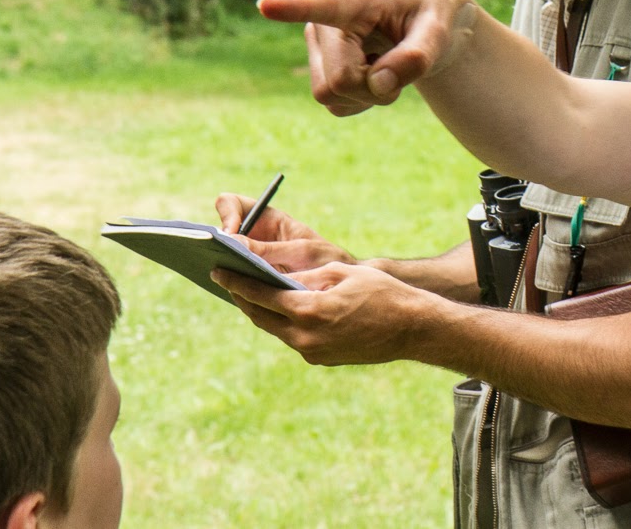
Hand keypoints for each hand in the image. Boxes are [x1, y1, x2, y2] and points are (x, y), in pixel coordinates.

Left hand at [211, 262, 432, 365]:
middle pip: (260, 317)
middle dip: (243, 298)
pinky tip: (282, 310)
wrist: (412, 328)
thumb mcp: (342, 273)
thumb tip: (274, 275)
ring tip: (251, 293)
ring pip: (275, 329)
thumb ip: (304, 276)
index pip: (260, 295)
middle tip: (229, 280)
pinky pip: (293, 338)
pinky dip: (283, 322)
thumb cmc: (382, 292)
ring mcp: (312, 351)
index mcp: (309, 311)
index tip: (218, 271)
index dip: (236, 282)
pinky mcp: (320, 358)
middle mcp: (305, 337)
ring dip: (262, 312)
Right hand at [214, 193, 355, 272]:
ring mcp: (248, 260)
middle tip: (215, 260)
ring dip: (218, 267)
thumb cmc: (324, 260)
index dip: (226, 214)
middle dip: (213, 244)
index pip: (230, 204)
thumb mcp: (301, 251)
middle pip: (219, 234)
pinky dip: (230, 286)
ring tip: (219, 277)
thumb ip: (268, 248)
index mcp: (264, 218)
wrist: (339, 286)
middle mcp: (252, 237)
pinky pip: (231, 281)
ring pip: (222, 259)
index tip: (230, 235)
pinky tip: (234, 294)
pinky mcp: (250, 282)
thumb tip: (230, 241)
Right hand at [257, 0, 477, 116]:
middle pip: (338, 80)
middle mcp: (326, 22)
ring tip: (386, 68)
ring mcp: (316, 46)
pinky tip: (372, 75)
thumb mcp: (439, 31)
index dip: (293, 8)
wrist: (422, 21)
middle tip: (399, 71)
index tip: (265, 6)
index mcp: (358, 0)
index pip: (323, 5)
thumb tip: (378, 85)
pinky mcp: (317, 68)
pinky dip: (360, 101)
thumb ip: (417, 57)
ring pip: (329, 95)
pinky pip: (333, 105)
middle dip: (373, 90)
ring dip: (366, 96)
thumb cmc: (431, 17)